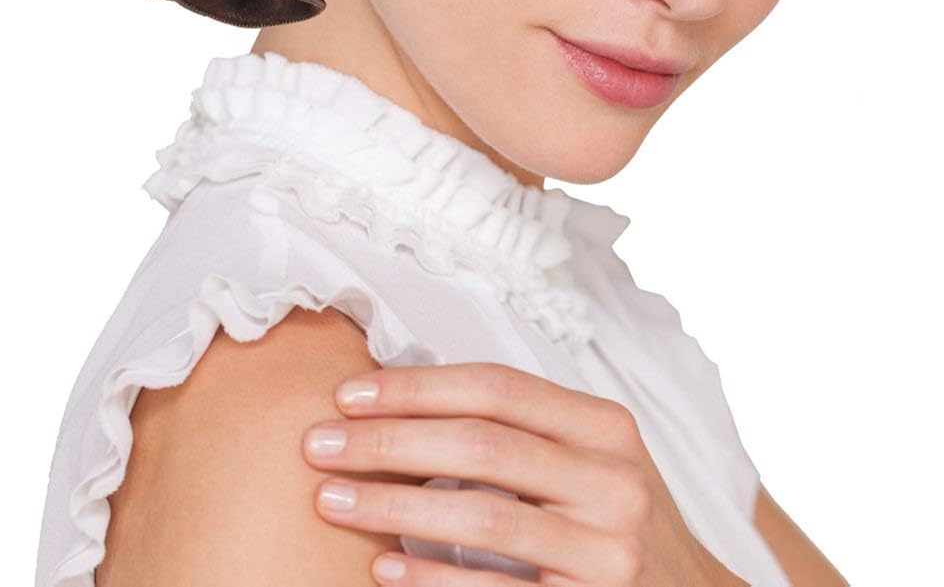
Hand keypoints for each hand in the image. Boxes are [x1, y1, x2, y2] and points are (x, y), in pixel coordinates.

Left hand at [301, 361, 749, 584]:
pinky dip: (431, 579)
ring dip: (393, 505)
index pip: (498, 388)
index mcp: (606, 428)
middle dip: (389, 440)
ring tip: (331, 499)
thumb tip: (400, 398)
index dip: (417, 387)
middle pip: (481, 445)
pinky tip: (380, 568)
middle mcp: (614, 484)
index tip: (349, 394)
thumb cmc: (610, 520)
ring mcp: (608, 554)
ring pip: (482, 515)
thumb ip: (520, 429)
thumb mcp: (588, 459)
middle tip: (319, 444)